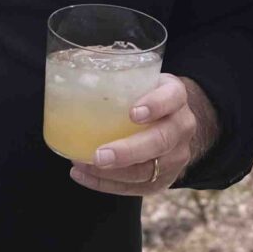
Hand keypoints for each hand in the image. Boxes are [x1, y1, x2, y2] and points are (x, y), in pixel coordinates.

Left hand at [70, 77, 218, 195]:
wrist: (173, 119)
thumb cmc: (145, 95)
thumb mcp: (140, 77)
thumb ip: (115, 73)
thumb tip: (70, 62)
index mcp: (175, 95)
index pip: (171, 98)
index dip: (155, 105)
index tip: (133, 112)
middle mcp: (182, 126)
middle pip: (161, 141)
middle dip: (129, 151)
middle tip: (100, 155)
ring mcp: (177, 156)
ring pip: (149, 171)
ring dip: (113, 173)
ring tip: (83, 164)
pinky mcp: (165, 178)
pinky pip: (137, 188)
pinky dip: (107, 184)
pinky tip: (83, 175)